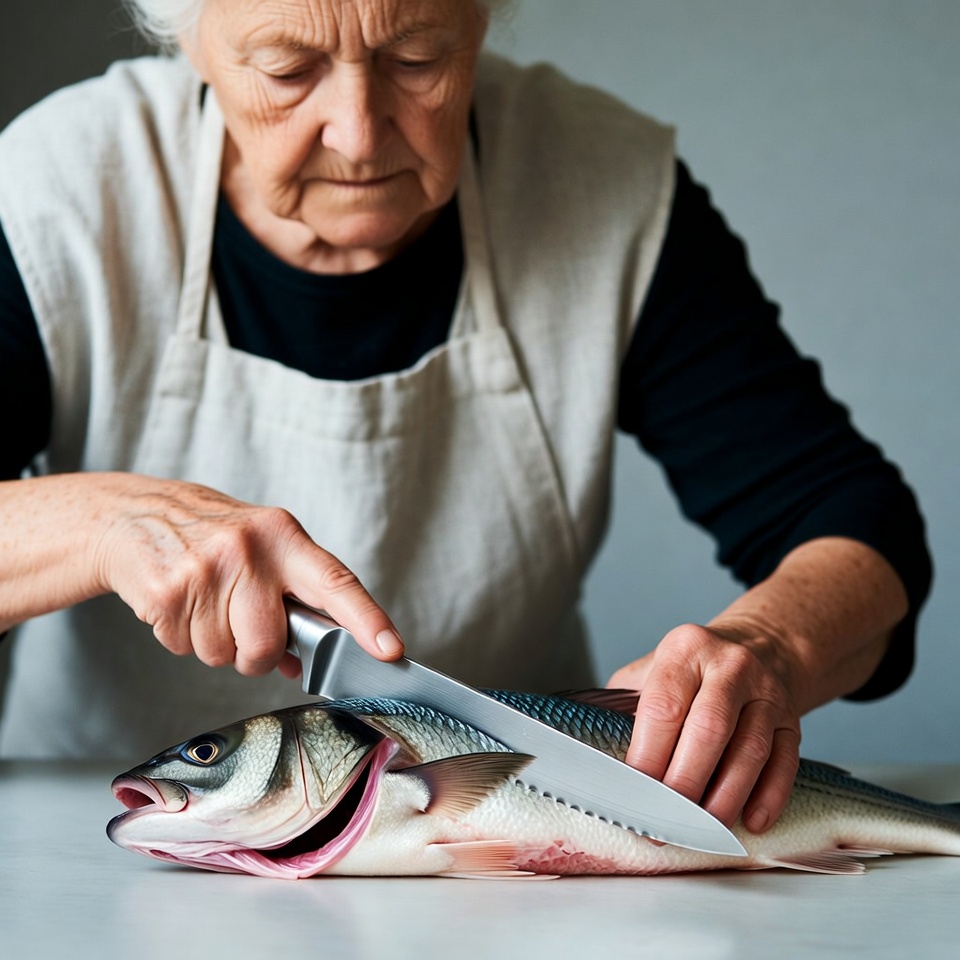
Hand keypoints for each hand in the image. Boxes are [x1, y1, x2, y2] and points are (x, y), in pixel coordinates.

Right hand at [94, 475, 403, 676]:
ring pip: (224, 654)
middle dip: (255, 653)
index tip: (390, 649)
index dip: (367, 620)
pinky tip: (181, 605)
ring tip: (205, 605)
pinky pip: (186, 649)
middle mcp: (247, 550)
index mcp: (283, 536)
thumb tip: (305, 662)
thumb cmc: (212, 536)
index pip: (335, 582)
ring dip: (215, 645)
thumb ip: (292, 599)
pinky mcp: (166, 592)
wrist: (136, 515)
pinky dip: (183, 638)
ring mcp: (204, 570)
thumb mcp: (262, 549)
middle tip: (240, 627)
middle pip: (268, 643)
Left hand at [608, 622, 800, 833]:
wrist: (759, 648)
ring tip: (703, 830)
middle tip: (665, 823)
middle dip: (684, 784)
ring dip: (725, 798)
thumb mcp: (652, 669)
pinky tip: (750, 821)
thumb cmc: (691, 672)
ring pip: (749, 751)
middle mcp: (729, 666)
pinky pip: (784, 762)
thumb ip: (625, 706)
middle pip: (708, 730)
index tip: (635, 796)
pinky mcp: (792, 720)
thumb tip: (597, 759)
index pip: (663, 708)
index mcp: (685, 649)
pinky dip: (768, 796)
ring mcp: (767, 692)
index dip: (648, 757)